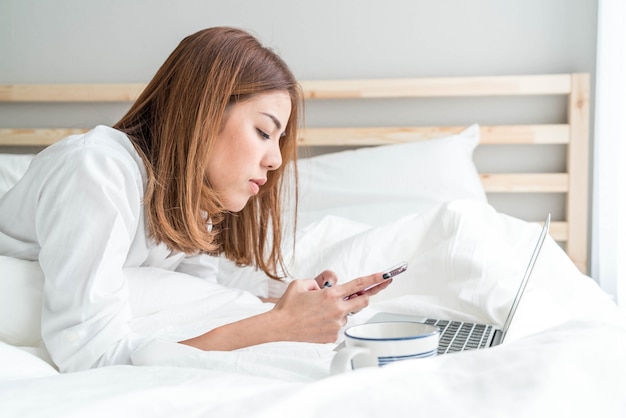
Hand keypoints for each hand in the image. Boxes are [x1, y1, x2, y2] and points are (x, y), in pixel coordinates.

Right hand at [271, 270, 392, 342]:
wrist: (280, 326)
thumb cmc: (289, 304)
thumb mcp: (302, 283)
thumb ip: (321, 279)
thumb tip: (332, 282)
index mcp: (331, 295)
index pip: (359, 285)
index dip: (375, 280)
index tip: (386, 276)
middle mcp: (337, 310)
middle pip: (363, 301)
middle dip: (365, 296)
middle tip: (359, 293)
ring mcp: (336, 324)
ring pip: (348, 314)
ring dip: (341, 310)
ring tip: (320, 312)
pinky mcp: (332, 336)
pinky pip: (339, 326)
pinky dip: (332, 322)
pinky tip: (318, 321)